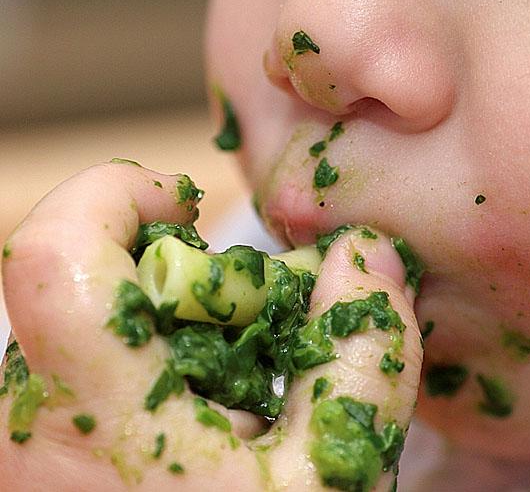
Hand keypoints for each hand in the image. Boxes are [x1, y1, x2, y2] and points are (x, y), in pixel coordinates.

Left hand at [0, 162, 420, 490]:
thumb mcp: (330, 481)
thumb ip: (365, 358)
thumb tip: (367, 254)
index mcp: (98, 422)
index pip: (49, 255)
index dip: (113, 194)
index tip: (184, 203)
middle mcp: (32, 423)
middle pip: (67, 270)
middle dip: (163, 260)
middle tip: (236, 307)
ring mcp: (22, 440)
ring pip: (74, 316)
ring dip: (159, 312)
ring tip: (228, 374)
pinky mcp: (31, 452)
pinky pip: (72, 361)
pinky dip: (142, 353)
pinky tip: (200, 408)